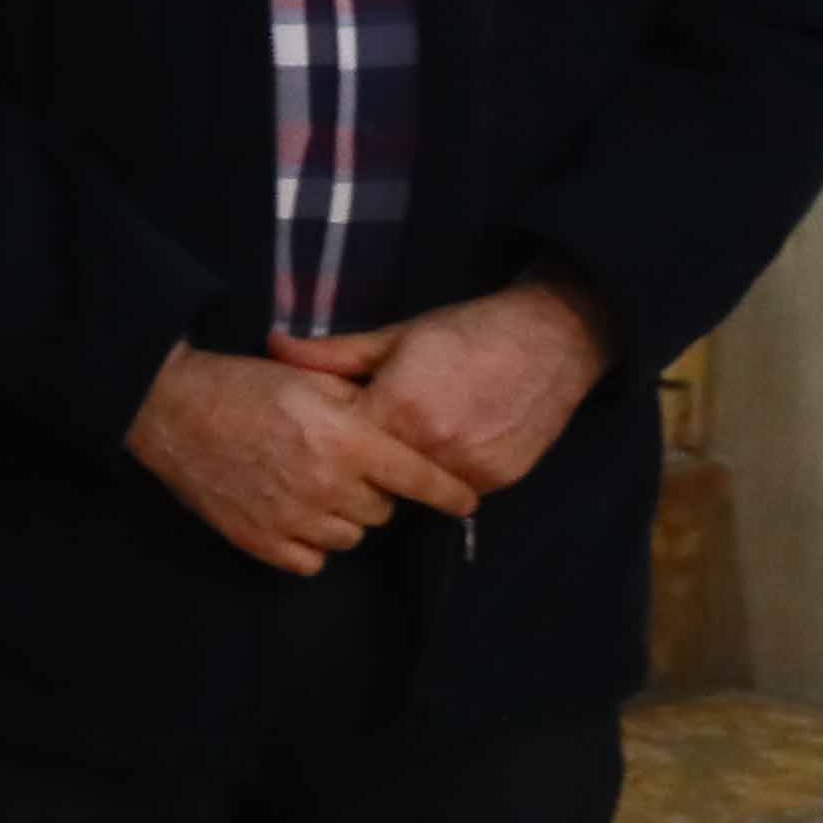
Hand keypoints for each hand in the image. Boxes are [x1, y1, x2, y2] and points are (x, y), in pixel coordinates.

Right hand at [128, 344, 485, 575]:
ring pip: (350, 538)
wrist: (170, 407)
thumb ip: (363, 405)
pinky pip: (312, 561)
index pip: (421, 479)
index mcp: (345, 440)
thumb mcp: (312, 378)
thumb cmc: (244, 386)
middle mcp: (326, 484)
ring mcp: (291, 517)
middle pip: (383, 512)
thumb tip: (404, 431)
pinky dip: (310, 543)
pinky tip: (294, 515)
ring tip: (315, 489)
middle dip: (373, 492)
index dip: (451, 494)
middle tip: (344, 468)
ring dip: (342, 518)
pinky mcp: (259, 540)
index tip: (466, 503)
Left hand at [272, 277, 613, 501]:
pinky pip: (455, 490)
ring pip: (414, 490)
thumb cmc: (466, 331)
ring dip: (405, 474)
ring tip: (409, 440)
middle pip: (374, 476)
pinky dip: (442, 475)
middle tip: (365, 441)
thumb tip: (270, 347)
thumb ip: (331, 355)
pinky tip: (446, 445)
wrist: (552, 338)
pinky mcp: (499, 478)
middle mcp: (432, 446)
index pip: (339, 446)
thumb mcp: (394, 337)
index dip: (328, 437)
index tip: (325, 430)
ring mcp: (469, 467)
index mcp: (396, 409)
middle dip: (363, 463)